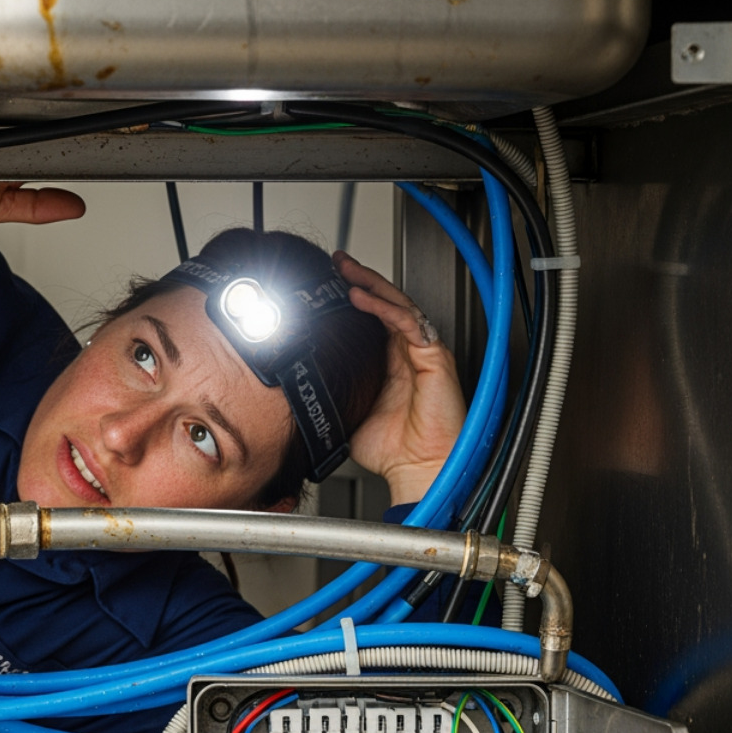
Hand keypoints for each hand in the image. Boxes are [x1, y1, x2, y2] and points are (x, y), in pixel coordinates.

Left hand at [336, 250, 466, 505]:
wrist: (421, 470)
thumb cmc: (394, 450)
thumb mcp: (350, 413)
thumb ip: (334, 393)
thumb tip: (297, 387)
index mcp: (391, 363)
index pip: (373, 318)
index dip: (354, 297)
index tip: (328, 284)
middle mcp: (408, 353)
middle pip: (386, 304)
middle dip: (361, 279)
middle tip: (337, 262)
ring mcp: (422, 353)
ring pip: (397, 306)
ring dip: (371, 285)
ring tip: (347, 270)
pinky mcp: (434, 358)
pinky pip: (408, 324)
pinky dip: (385, 309)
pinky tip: (362, 298)